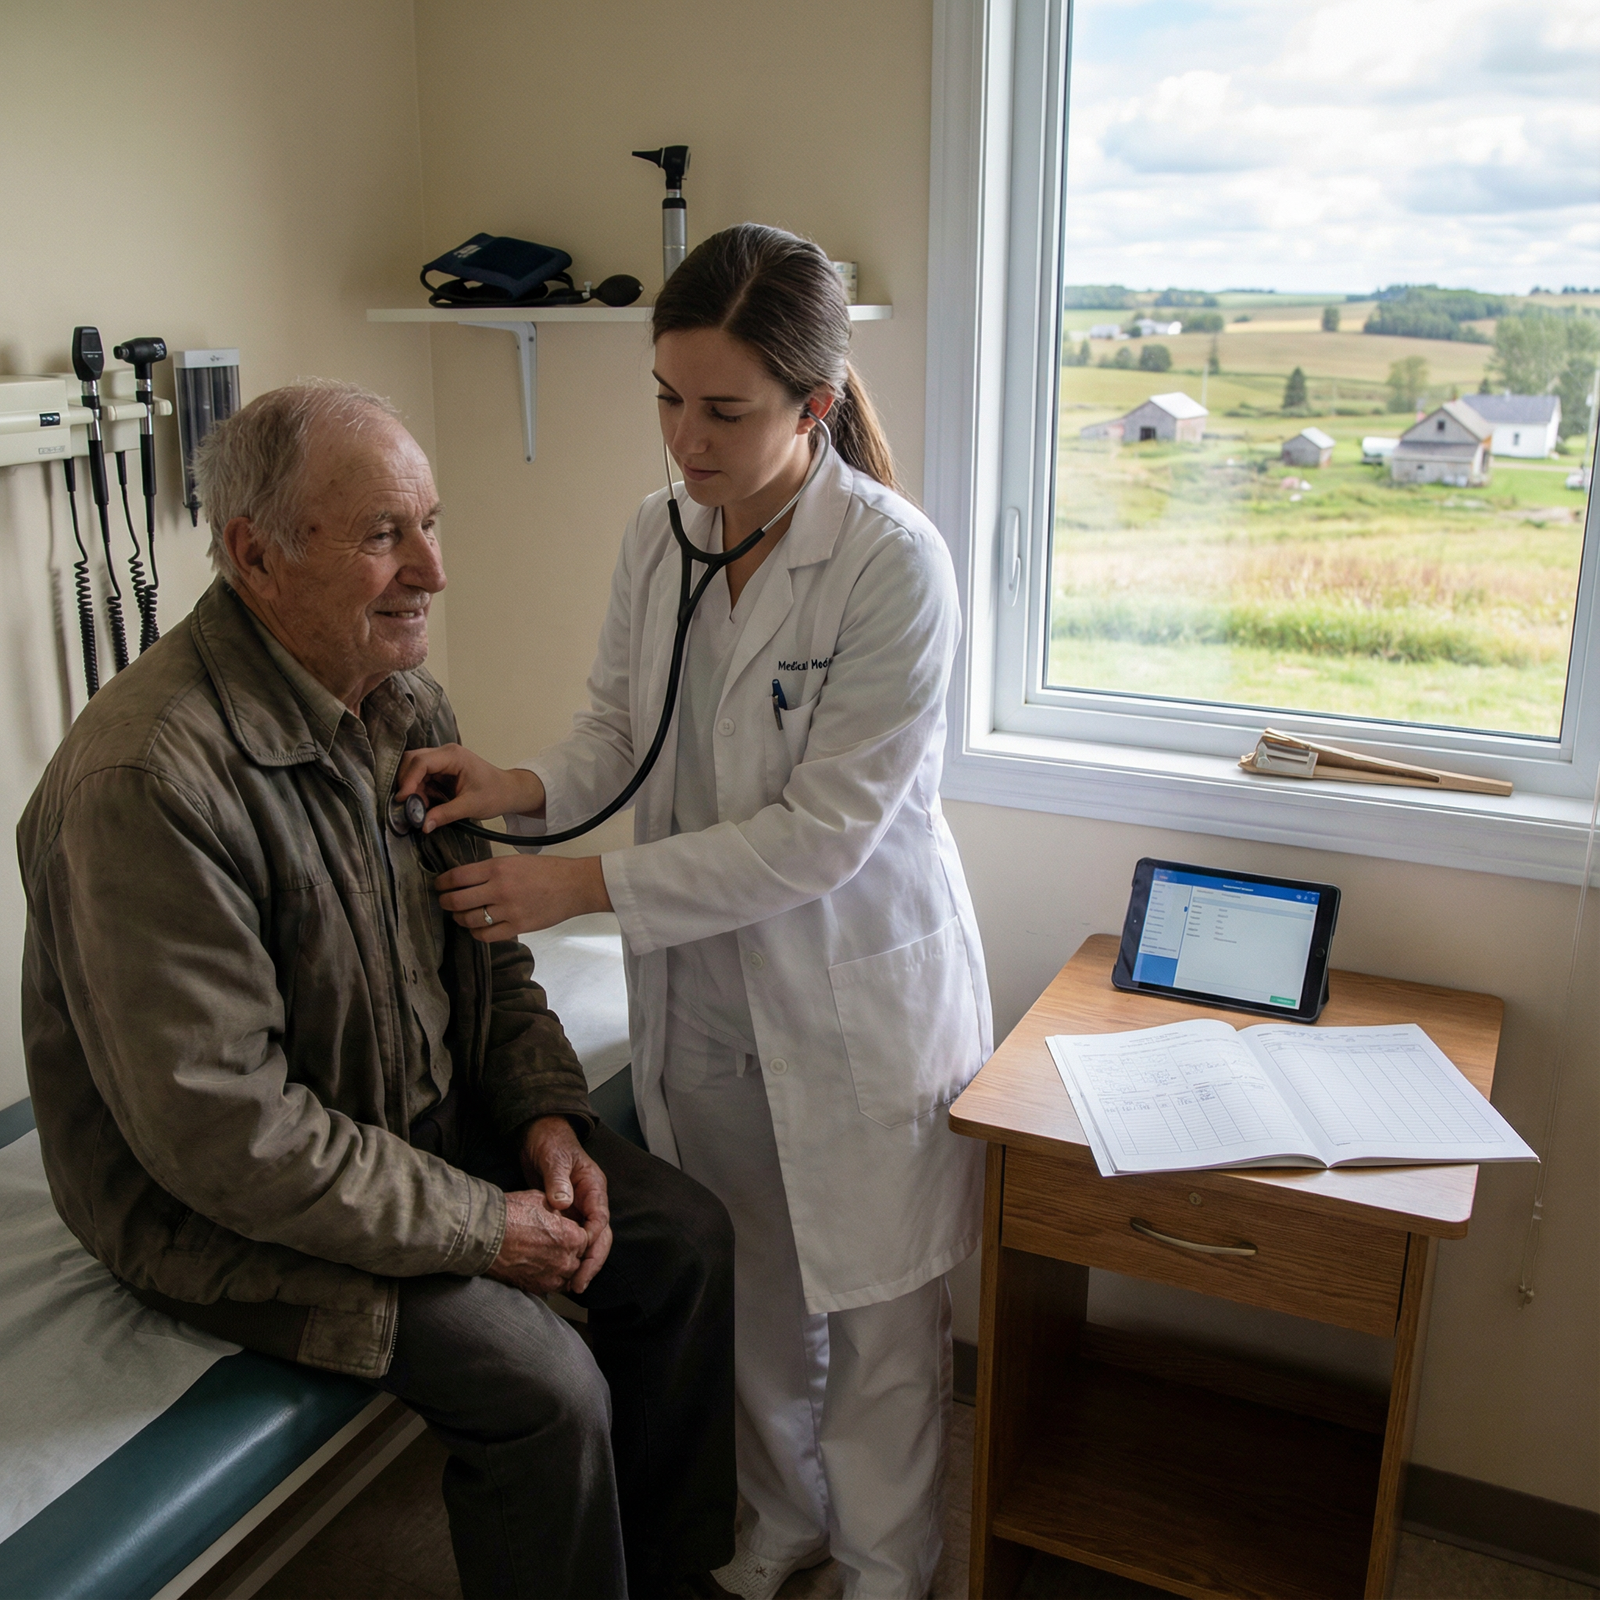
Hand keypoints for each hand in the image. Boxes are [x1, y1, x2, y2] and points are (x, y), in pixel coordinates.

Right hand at [396, 743, 545, 832]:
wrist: (509, 792)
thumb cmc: (496, 794)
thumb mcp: (471, 806)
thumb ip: (446, 814)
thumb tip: (423, 825)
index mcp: (453, 756)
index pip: (421, 762)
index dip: (408, 780)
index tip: (403, 799)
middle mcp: (445, 753)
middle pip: (412, 760)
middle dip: (406, 782)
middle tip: (408, 804)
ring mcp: (442, 761)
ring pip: (414, 769)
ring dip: (412, 788)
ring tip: (419, 807)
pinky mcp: (441, 770)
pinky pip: (421, 777)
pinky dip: (418, 790)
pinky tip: (425, 804)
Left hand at [435, 853, 610, 938]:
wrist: (573, 886)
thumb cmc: (547, 871)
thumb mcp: (515, 860)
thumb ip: (490, 871)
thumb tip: (465, 881)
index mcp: (497, 868)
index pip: (457, 877)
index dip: (442, 883)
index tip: (439, 886)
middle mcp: (499, 889)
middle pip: (457, 900)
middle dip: (446, 902)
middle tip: (444, 902)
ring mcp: (508, 910)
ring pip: (469, 919)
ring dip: (460, 918)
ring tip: (460, 915)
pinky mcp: (517, 926)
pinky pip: (486, 935)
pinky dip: (476, 932)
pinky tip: (477, 928)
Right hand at [485, 1189, 589, 1295]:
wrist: (484, 1235)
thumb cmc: (511, 1214)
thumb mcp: (541, 1200)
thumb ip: (559, 1210)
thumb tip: (563, 1215)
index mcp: (572, 1237)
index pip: (586, 1239)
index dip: (575, 1234)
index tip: (565, 1231)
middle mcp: (566, 1260)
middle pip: (578, 1259)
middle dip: (571, 1251)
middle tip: (555, 1244)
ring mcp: (552, 1277)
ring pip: (568, 1276)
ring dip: (563, 1268)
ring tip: (549, 1258)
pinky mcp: (536, 1288)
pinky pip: (553, 1287)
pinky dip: (551, 1279)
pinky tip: (541, 1269)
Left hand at [521, 1116, 611, 1293]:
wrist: (538, 1135)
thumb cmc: (551, 1143)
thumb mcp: (555, 1159)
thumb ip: (559, 1180)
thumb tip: (563, 1203)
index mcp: (594, 1187)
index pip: (601, 1219)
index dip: (593, 1240)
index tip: (581, 1256)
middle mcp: (590, 1201)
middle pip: (599, 1237)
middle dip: (592, 1262)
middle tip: (579, 1284)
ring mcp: (578, 1208)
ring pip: (587, 1241)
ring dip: (582, 1263)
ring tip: (571, 1285)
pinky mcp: (564, 1214)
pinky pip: (571, 1238)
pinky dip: (567, 1254)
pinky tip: (558, 1269)